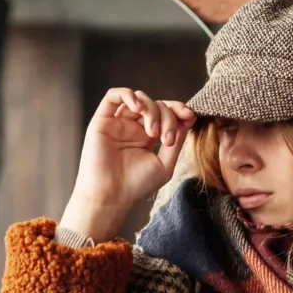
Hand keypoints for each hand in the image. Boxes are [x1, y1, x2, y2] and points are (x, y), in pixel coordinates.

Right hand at [63, 88, 195, 239]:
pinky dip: (128, 95)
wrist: (111, 197)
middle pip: (156, 105)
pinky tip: (138, 107)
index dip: (179, 110)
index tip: (190, 116)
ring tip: (153, 131)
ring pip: (139, 99)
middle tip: (166, 139)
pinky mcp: (102, 120)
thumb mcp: (165, 164)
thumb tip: (189, 117)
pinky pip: (113, 95)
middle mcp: (133, 127)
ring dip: (152, 109)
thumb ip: (177, 141)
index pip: (166, 113)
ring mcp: (118, 122)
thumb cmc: (136, 186)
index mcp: (147, 136)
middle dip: (167, 117)